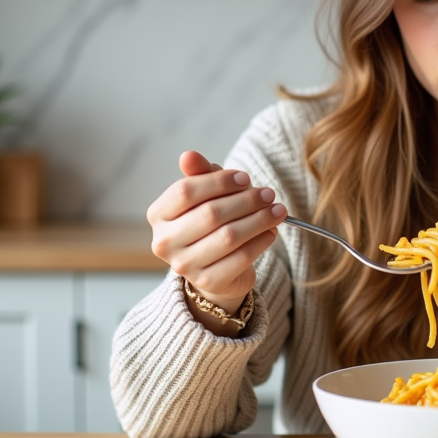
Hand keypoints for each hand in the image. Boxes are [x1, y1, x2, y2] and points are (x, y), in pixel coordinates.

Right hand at [147, 150, 286, 316]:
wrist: (215, 270)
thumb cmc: (209, 225)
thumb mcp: (205, 197)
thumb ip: (200, 175)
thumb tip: (188, 155)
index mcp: (158, 215)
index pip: (186, 191)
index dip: (219, 181)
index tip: (246, 178)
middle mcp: (164, 242)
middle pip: (211, 213)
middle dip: (246, 200)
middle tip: (269, 194)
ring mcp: (184, 265)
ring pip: (229, 236)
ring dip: (259, 220)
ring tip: (278, 210)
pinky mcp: (207, 282)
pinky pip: (241, 258)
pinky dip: (260, 242)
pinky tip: (271, 231)